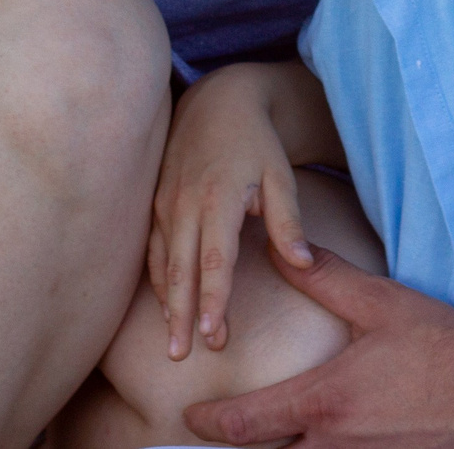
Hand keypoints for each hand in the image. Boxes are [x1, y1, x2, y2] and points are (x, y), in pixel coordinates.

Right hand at [152, 64, 314, 358]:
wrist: (218, 99)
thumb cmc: (256, 141)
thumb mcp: (280, 175)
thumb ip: (289, 221)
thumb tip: (303, 264)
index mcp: (219, 198)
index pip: (215, 260)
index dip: (213, 299)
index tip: (213, 335)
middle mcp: (185, 203)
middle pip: (180, 270)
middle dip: (182, 315)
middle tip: (181, 355)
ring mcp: (164, 202)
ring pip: (161, 263)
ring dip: (167, 303)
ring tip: (173, 342)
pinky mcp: (154, 201)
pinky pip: (150, 248)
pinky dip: (156, 279)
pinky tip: (165, 305)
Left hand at [182, 247, 453, 448]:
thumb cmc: (435, 343)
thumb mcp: (378, 303)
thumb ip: (325, 279)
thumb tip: (282, 251)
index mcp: (323, 400)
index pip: (245, 424)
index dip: (209, 422)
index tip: (191, 416)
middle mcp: (332, 442)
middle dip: (241, 447)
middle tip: (223, 432)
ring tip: (271, 436)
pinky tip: (320, 441)